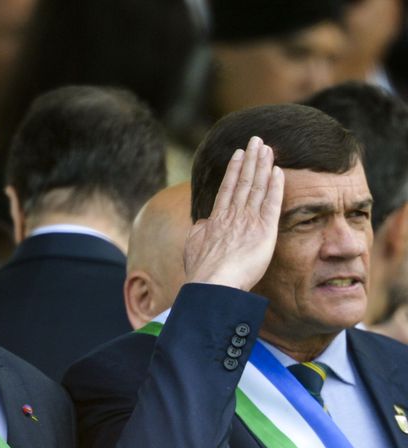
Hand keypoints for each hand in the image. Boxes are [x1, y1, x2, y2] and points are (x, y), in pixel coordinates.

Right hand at [184, 136, 283, 289]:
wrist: (213, 283)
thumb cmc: (201, 271)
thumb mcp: (193, 247)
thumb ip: (200, 231)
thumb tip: (203, 222)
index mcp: (216, 219)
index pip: (228, 188)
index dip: (234, 170)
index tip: (239, 154)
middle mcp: (232, 215)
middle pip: (244, 181)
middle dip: (251, 159)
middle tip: (256, 140)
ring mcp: (248, 220)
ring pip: (257, 186)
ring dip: (263, 165)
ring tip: (267, 147)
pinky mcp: (264, 230)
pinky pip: (272, 202)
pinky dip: (275, 186)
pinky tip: (279, 170)